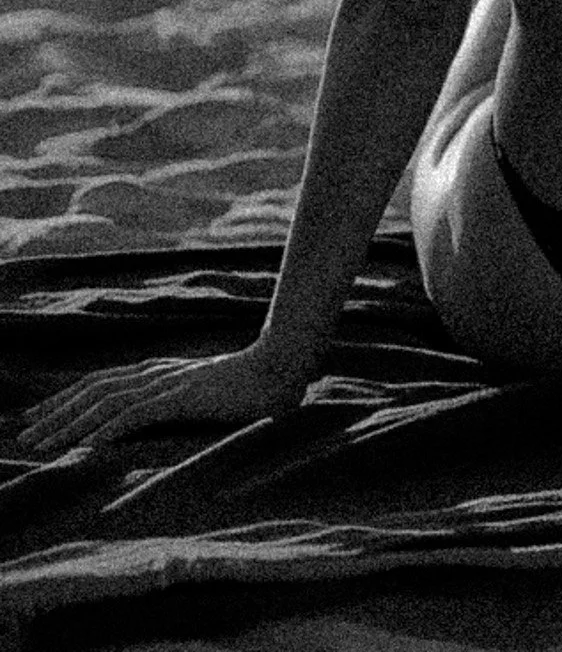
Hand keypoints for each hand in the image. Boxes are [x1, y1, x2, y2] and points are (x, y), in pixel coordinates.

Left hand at [15, 339, 314, 458]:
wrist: (283, 368)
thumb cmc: (248, 389)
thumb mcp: (203, 395)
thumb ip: (177, 402)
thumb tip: (153, 418)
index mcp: (160, 373)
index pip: (101, 383)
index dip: (66, 398)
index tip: (38, 416)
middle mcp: (157, 374)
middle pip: (94, 390)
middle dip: (55, 411)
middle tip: (23, 432)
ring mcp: (169, 384)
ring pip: (106, 402)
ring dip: (69, 423)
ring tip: (40, 443)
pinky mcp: (184, 398)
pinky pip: (137, 414)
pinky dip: (107, 428)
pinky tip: (86, 445)